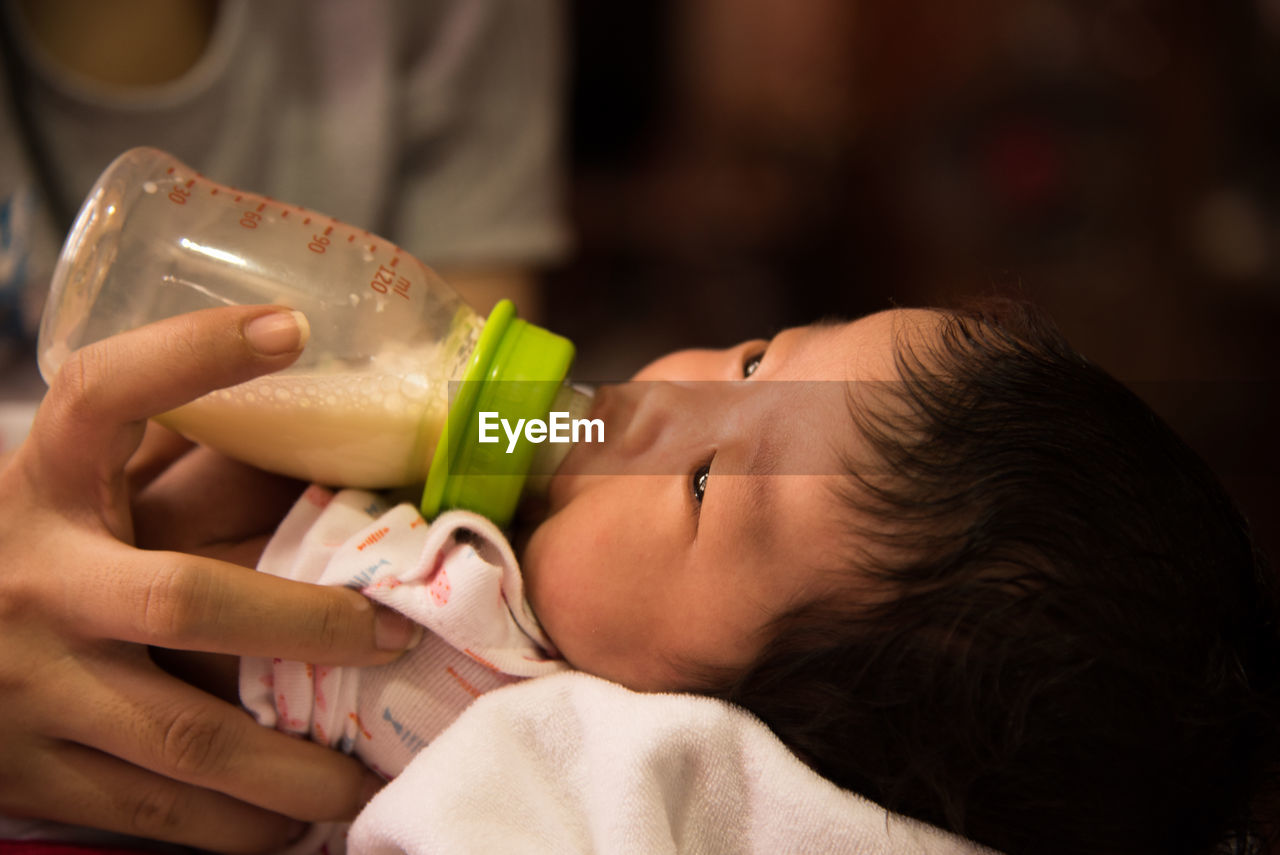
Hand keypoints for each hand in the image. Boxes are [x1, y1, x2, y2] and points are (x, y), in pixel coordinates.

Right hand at [0, 307, 421, 852]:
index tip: (288, 327)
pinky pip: (148, 811)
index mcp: (43, 486)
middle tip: (395, 635)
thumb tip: (294, 392)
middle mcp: (37, 582)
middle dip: (308, 624)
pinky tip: (291, 822)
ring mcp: (28, 687)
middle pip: (186, 600)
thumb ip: (150, 456)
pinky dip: (231, 824)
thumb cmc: (6, 553)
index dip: (192, 355)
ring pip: (183, 736)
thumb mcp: (55, 489)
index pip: (105, 396)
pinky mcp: (28, 772)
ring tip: (368, 772)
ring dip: (290, 762)